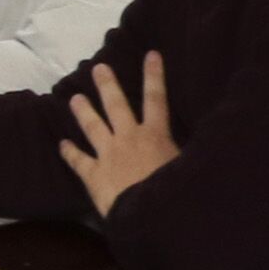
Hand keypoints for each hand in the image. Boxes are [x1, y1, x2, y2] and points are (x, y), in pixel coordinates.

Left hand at [60, 54, 181, 219]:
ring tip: (74, 98)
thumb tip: (206, 141)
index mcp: (156, 134)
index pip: (156, 99)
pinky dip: (69, 152)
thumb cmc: (177, 190)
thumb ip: (189, 150)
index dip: (154, 75)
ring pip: (93, 127)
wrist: (152, 215)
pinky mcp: (94, 175)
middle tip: (98, 68)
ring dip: (83, 111)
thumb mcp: (190, 164)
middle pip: (116, 105)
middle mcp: (129, 138)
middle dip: (107, 85)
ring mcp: (108, 154)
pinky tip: (62, 144)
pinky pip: (79, 161)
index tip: (151, 54)